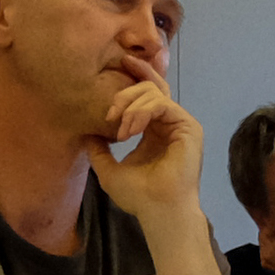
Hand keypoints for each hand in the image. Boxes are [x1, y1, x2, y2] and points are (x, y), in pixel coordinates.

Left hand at [83, 82, 210, 227]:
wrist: (158, 210)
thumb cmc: (138, 196)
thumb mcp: (109, 170)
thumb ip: (99, 150)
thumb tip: (86, 133)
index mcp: (154, 130)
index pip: (146, 95)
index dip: (133, 77)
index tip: (118, 64)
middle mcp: (169, 123)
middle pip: (151, 87)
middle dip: (127, 91)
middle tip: (110, 112)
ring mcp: (180, 123)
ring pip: (155, 92)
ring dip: (131, 107)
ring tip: (121, 132)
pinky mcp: (188, 126)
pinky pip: (163, 104)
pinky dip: (143, 112)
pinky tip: (131, 130)